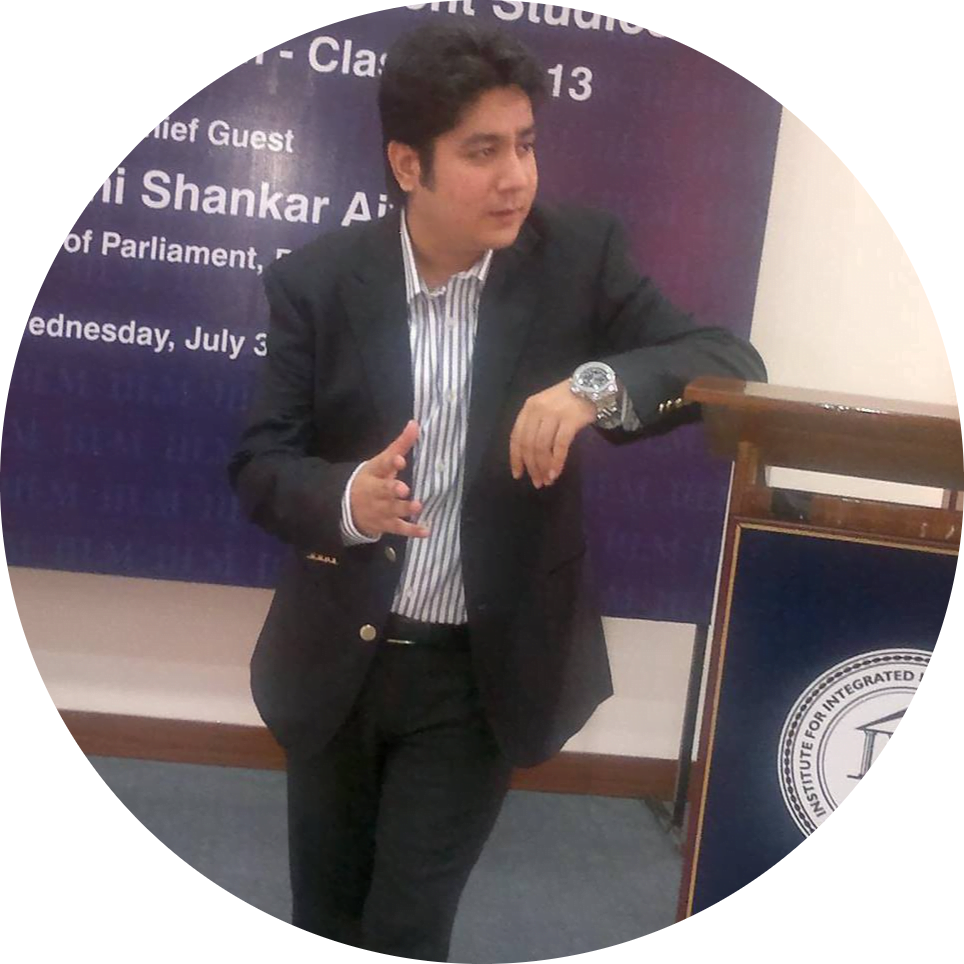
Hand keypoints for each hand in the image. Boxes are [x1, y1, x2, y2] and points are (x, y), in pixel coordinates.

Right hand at [350, 420, 429, 538]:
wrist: (347, 507)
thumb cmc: (371, 479)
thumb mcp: (381, 461)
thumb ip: (400, 444)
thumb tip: (415, 423)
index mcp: (374, 473)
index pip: (381, 466)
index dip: (390, 463)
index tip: (399, 460)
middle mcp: (375, 492)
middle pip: (383, 491)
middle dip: (392, 490)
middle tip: (404, 489)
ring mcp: (380, 509)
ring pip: (392, 510)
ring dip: (404, 509)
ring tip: (417, 506)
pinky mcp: (385, 524)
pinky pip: (399, 529)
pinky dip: (412, 531)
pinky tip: (426, 531)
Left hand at [510, 380, 595, 487]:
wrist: (594, 386)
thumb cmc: (568, 400)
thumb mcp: (546, 407)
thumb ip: (536, 425)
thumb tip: (530, 456)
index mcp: (529, 407)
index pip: (516, 437)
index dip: (516, 458)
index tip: (518, 474)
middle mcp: (538, 410)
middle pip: (529, 444)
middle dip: (531, 467)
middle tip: (537, 483)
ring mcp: (554, 414)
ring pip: (542, 447)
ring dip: (543, 467)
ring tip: (547, 481)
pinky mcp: (570, 420)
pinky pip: (560, 446)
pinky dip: (557, 462)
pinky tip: (556, 473)